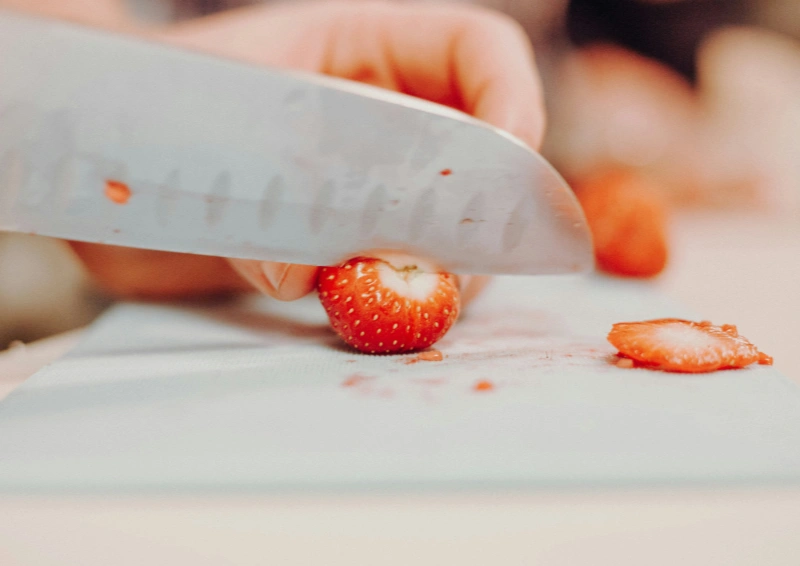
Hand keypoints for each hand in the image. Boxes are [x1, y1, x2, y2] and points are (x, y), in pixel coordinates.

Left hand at [70, 1, 545, 302]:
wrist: (104, 173)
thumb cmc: (144, 115)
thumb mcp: (197, 131)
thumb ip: (252, 198)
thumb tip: (300, 271)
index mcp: (359, 52)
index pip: (476, 53)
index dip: (512, 102)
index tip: (506, 168)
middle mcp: (380, 122)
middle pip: (480, 160)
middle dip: (480, 219)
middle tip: (445, 273)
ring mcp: (371, 188)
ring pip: (451, 229)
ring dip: (442, 273)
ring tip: (394, 302)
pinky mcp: (349, 246)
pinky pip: (402, 275)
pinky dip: (398, 304)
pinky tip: (369, 317)